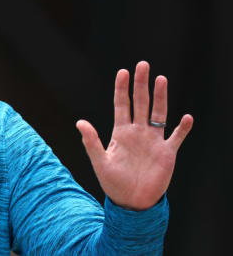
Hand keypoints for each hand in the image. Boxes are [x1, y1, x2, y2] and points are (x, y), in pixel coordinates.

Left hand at [75, 61, 193, 210]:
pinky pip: (176, 137)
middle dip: (141, 84)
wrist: (132, 201)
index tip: (122, 72)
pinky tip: (186, 117)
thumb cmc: (113, 183)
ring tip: (161, 79)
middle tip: (143, 65)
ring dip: (160, 97)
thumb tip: (80, 122)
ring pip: (158, 114)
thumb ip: (92, 142)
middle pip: (140, 103)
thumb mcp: (100, 162)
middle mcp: (137, 132)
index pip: (121, 105)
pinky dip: (182, 128)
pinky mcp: (167, 153)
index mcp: (121, 133)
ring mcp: (153, 141)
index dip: (121, 88)